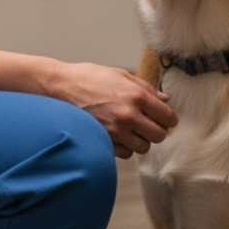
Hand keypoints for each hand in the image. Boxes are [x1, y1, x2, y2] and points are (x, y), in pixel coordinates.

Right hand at [46, 62, 177, 157]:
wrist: (60, 87)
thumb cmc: (89, 78)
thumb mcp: (121, 75)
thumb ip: (145, 88)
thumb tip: (165, 99)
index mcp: (136, 96)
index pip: (167, 117)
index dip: (168, 118)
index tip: (164, 117)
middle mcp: (128, 115)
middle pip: (159, 135)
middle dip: (156, 130)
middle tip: (147, 123)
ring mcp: (115, 131)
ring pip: (143, 147)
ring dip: (140, 139)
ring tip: (131, 128)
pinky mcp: (104, 141)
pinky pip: (126, 153)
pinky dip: (125, 146)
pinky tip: (119, 134)